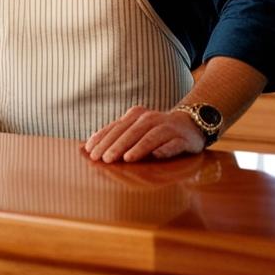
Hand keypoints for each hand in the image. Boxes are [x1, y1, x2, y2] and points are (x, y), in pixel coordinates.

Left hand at [84, 106, 203, 162]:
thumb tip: (86, 148)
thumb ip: (114, 136)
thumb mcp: (133, 129)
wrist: (189, 124)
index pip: (116, 127)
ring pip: (151, 137)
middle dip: (117, 146)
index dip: (102, 139)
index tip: (90, 153)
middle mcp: (151, 119)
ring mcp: (168, 128)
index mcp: (136, 115)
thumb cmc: (153, 131)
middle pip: (131, 132)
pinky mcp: (183, 139)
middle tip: (105, 159)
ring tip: (127, 159)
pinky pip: (174, 144)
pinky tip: (157, 156)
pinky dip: (165, 149)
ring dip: (139, 148)